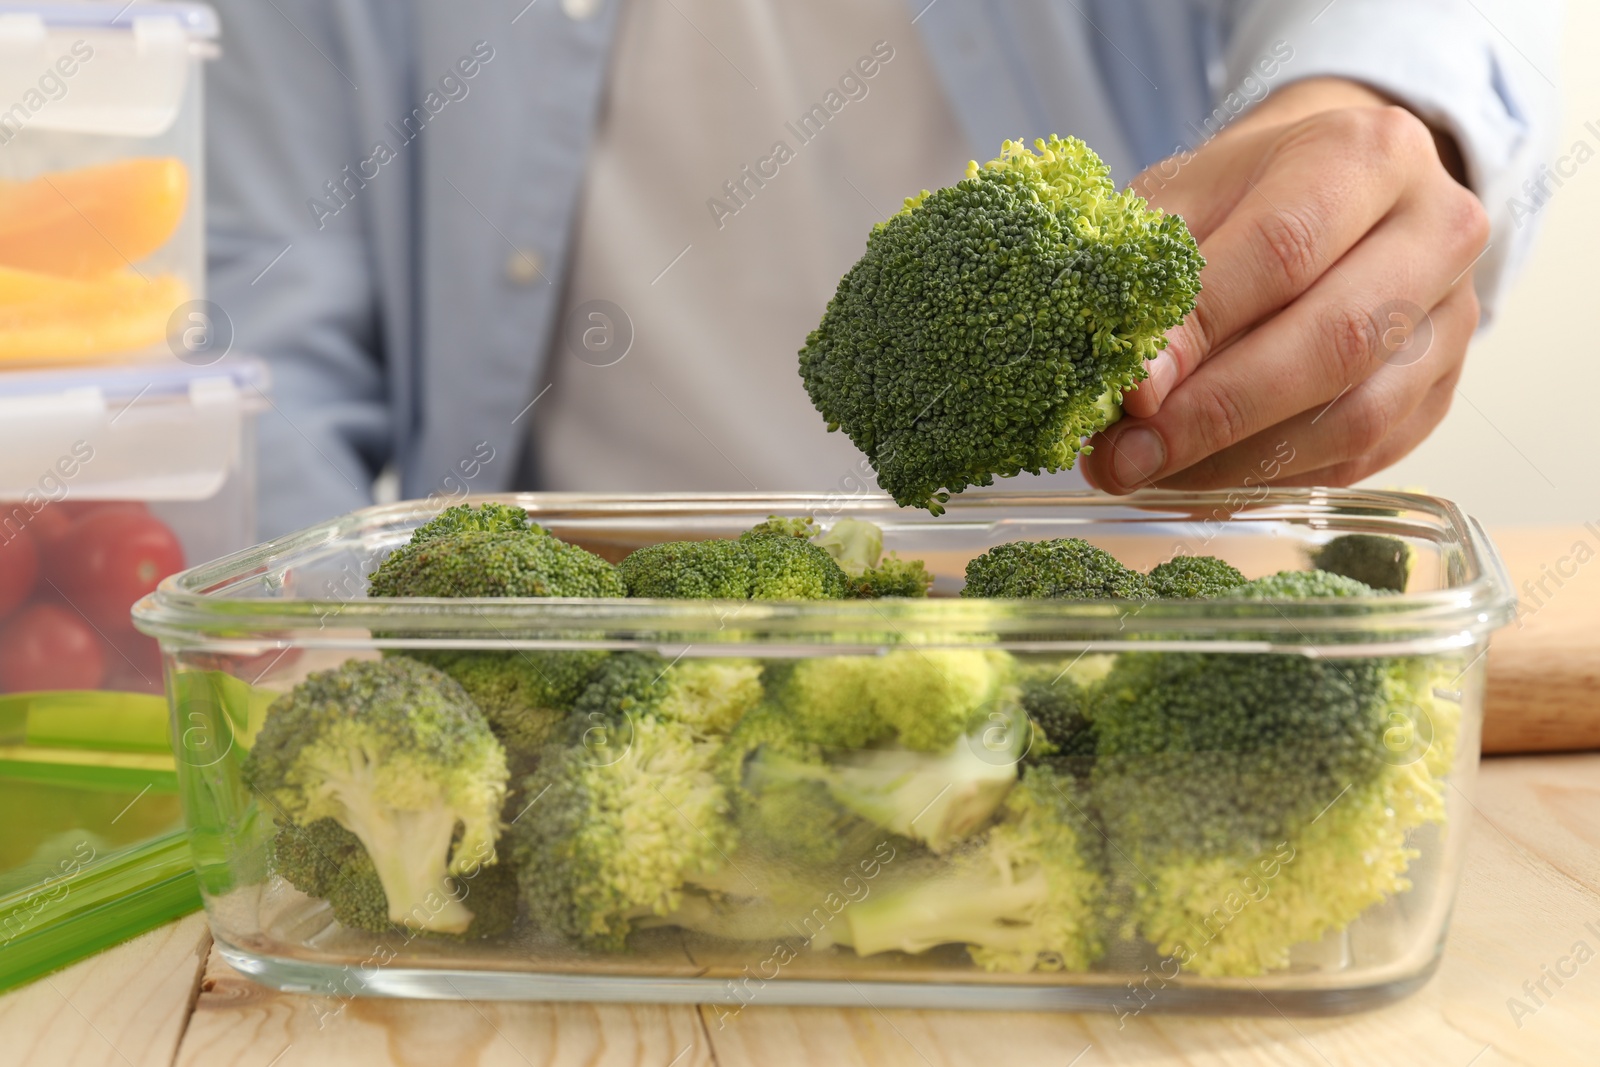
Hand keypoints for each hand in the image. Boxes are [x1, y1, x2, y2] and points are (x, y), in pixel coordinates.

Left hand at [1081, 78, 1489, 494]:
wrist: (1330, 193)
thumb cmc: (1244, 195)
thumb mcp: (1186, 198)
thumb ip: (1153, 278)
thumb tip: (1134, 389)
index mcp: (1369, 152)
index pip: (1284, 248)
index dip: (1202, 328)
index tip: (1131, 389)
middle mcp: (1436, 230)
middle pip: (1336, 341)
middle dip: (1218, 413)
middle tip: (1127, 457)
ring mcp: (1452, 318)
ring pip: (1356, 418)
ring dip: (1239, 462)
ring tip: (1149, 472)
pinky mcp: (1441, 392)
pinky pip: (1359, 459)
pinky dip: (1268, 480)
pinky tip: (1197, 478)